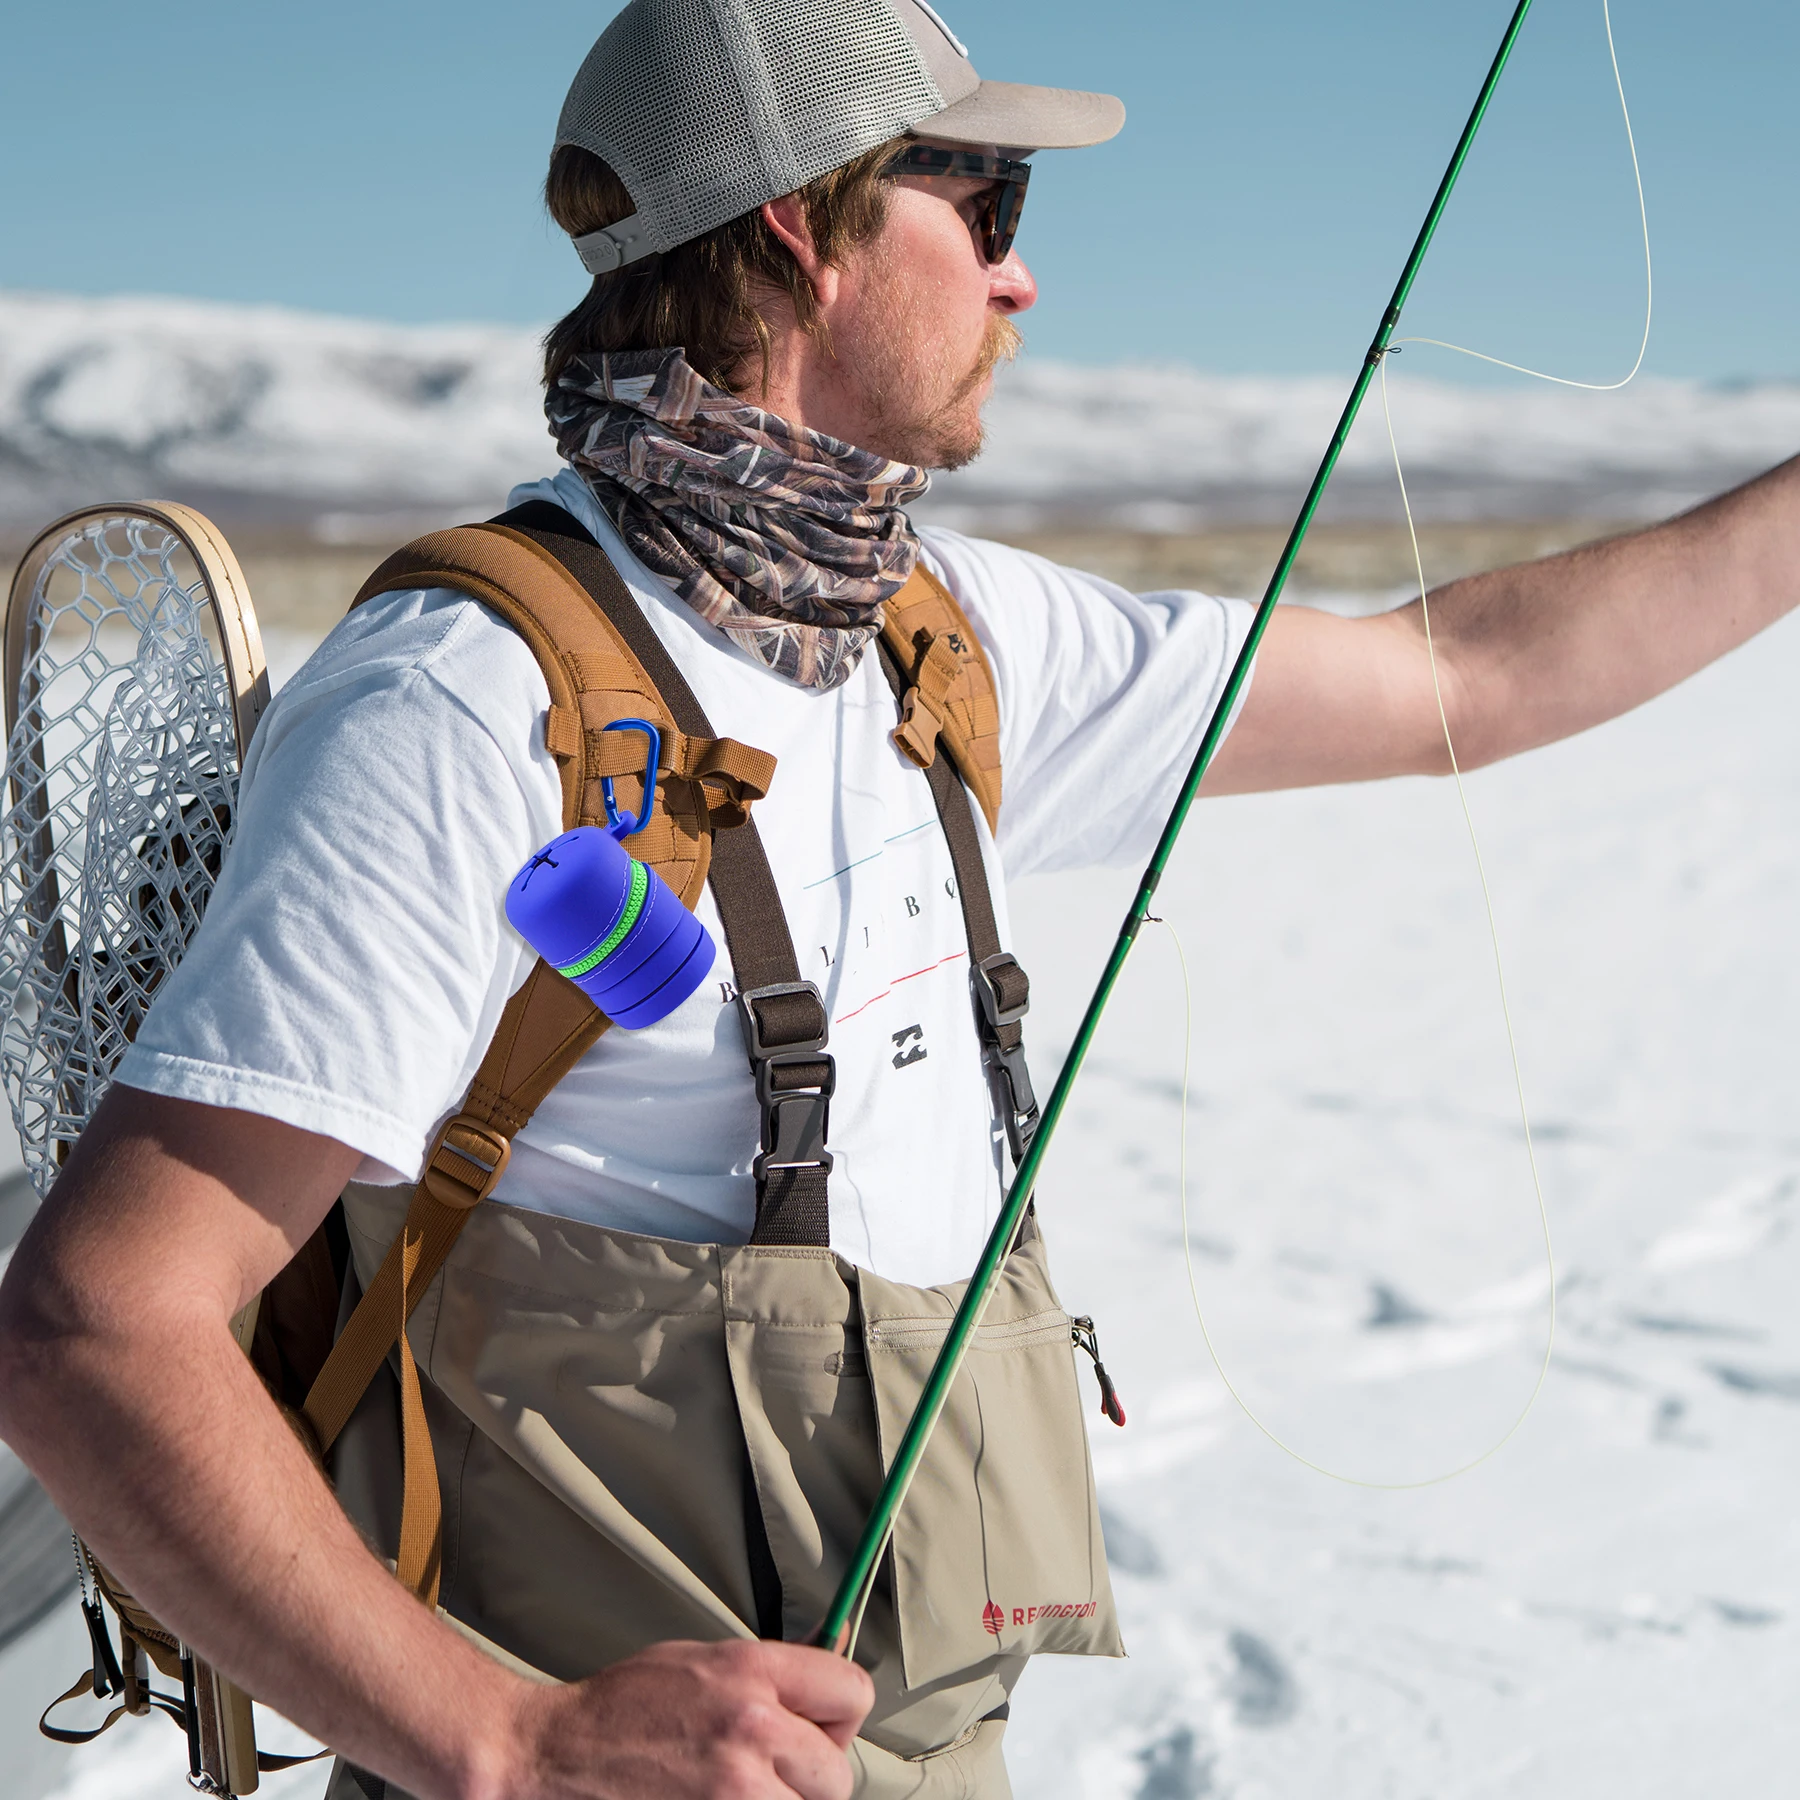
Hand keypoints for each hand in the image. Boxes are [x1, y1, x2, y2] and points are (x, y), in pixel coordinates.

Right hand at [505, 1639, 873, 1799]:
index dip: (839, 1713)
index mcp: (751, 1672)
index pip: (852, 1692)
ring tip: (742, 1789)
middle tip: (774, 1769)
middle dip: (811, 1774)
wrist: (554, 1755)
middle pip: (837, 1771)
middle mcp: (752, 1729)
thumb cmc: (621, 1708)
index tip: (819, 1726)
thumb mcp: (700, 1660)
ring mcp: (735, 1790)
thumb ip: (769, 1671)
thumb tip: (830, 1666)